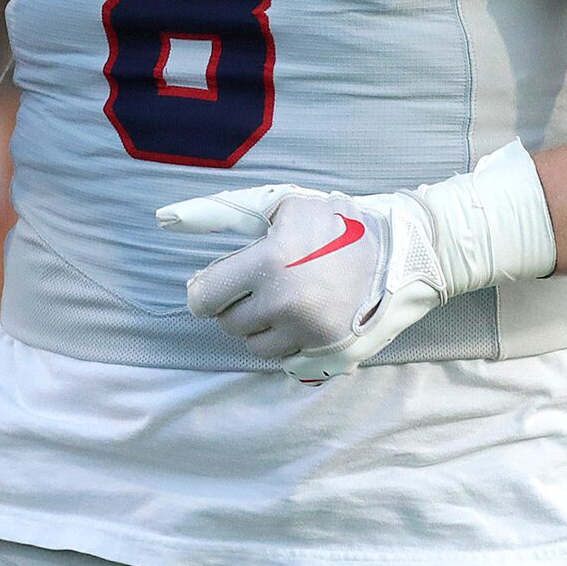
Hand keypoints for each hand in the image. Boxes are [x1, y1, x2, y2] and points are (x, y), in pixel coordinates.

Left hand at [155, 141, 554, 380]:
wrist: (403, 250)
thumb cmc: (334, 222)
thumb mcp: (280, 206)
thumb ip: (221, 213)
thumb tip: (163, 217)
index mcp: (269, 263)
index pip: (204, 298)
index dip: (207, 290)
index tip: (221, 283)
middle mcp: (287, 303)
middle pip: (229, 324)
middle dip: (238, 305)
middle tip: (264, 284)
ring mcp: (310, 333)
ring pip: (254, 347)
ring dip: (261, 327)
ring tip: (287, 300)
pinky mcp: (329, 353)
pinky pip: (285, 359)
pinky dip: (287, 342)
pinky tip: (305, 317)